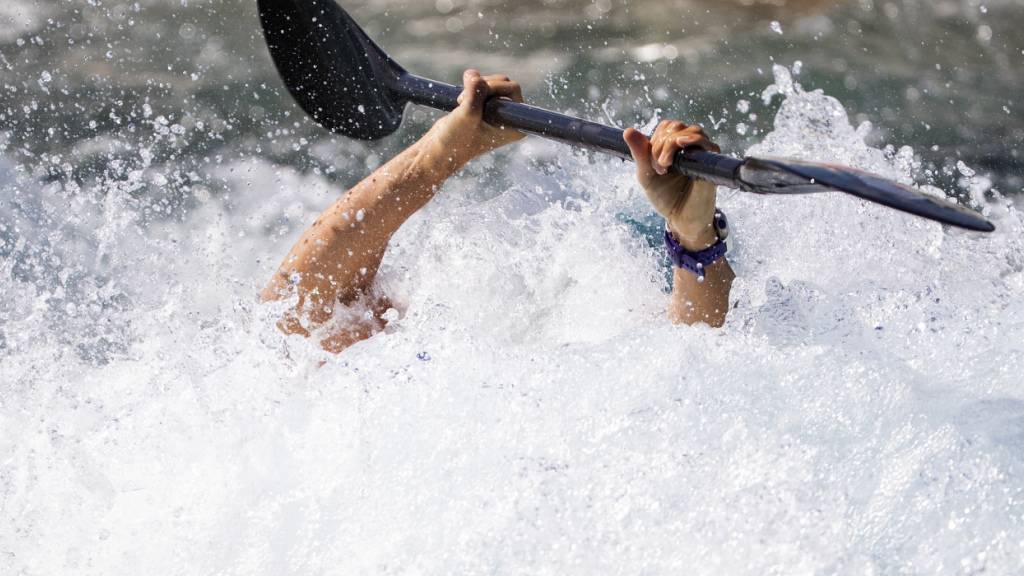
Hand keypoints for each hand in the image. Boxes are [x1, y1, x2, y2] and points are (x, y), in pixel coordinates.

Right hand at [425, 69, 524, 166]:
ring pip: (490, 83)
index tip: (477, 105)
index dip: (492, 89)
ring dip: (473, 88)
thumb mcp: (467, 114)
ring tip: (461, 105)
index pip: (513, 89)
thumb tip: (474, 73)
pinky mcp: (485, 108)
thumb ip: (475, 92)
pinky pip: (481, 87)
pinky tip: (460, 103)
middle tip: (465, 103)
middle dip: (482, 87)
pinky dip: (468, 89)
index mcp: (516, 126)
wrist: (438, 150)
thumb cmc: (455, 140)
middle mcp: (510, 118)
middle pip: (503, 82)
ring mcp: (498, 112)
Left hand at [624, 121, 720, 250]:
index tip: (652, 163)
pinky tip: (681, 144)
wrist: (680, 219)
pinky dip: (692, 140)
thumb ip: (639, 154)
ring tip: (666, 165)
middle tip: (659, 168)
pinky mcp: (711, 163)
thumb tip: (628, 131)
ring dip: (672, 144)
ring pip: (690, 131)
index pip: (667, 127)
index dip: (656, 140)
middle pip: (676, 126)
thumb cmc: (665, 197)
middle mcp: (691, 147)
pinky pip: (705, 143)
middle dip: (661, 144)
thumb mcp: (646, 175)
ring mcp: (702, 154)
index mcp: (675, 147)